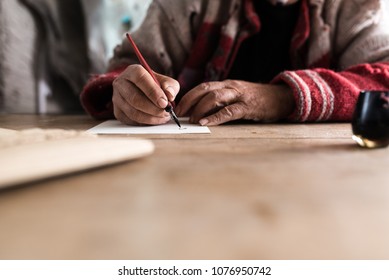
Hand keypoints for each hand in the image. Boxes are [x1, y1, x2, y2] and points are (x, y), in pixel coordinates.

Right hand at [112, 64, 179, 124]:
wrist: (141, 91)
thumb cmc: (154, 85)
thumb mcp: (165, 81)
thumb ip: (170, 86)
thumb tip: (170, 95)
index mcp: (132, 71)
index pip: (140, 78)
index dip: (153, 92)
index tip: (164, 102)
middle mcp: (121, 83)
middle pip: (135, 98)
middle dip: (153, 108)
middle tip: (166, 112)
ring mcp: (117, 98)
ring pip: (133, 112)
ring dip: (151, 118)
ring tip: (163, 117)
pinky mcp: (117, 112)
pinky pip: (131, 121)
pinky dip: (145, 123)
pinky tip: (155, 120)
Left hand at [175, 80, 294, 125]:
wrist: (281, 97)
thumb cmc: (256, 99)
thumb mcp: (236, 96)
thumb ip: (221, 101)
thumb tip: (200, 112)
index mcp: (226, 84)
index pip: (202, 87)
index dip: (188, 96)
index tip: (178, 108)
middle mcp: (230, 87)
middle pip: (204, 90)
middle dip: (189, 102)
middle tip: (180, 115)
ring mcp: (239, 95)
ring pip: (214, 97)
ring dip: (199, 109)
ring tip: (191, 120)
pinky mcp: (248, 106)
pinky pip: (229, 111)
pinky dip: (215, 117)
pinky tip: (206, 122)